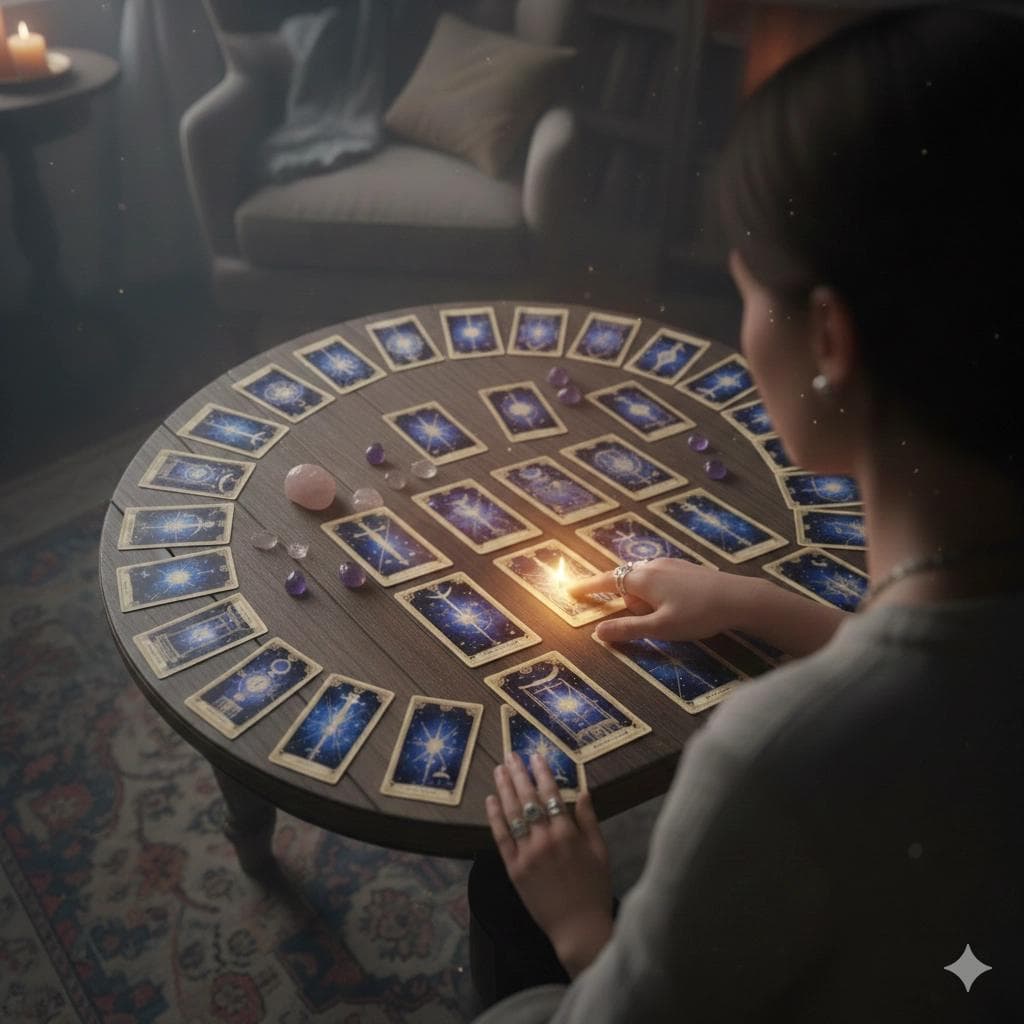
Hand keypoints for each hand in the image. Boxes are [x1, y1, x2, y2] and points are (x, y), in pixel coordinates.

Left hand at [486, 752, 612, 976]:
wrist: (578, 928)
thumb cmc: (594, 889)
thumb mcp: (600, 851)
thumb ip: (589, 820)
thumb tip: (582, 790)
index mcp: (567, 833)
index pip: (551, 794)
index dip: (542, 773)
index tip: (536, 755)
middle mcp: (544, 840)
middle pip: (528, 799)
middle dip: (519, 774)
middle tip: (511, 754)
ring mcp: (526, 854)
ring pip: (512, 814)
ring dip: (504, 789)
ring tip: (499, 770)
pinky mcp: (514, 869)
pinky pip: (501, 838)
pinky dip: (495, 817)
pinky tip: (491, 800)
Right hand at [569, 556, 755, 643]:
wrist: (739, 598)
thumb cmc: (697, 614)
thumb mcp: (660, 628)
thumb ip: (627, 629)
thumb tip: (598, 632)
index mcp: (642, 578)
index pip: (605, 581)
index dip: (587, 587)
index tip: (569, 589)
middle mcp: (652, 565)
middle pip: (626, 582)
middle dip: (627, 601)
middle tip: (649, 621)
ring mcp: (670, 564)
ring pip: (644, 580)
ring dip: (645, 598)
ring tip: (667, 617)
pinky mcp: (685, 568)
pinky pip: (660, 578)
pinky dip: (658, 592)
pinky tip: (678, 606)